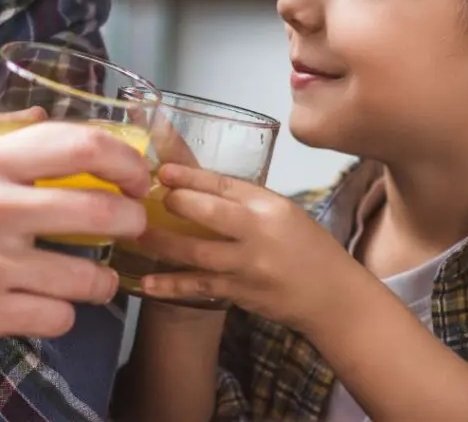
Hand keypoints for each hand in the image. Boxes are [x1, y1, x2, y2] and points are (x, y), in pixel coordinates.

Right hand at [0, 112, 150, 356]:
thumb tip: (42, 110)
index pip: (79, 144)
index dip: (124, 158)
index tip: (138, 174)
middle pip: (98, 209)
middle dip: (132, 220)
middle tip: (134, 225)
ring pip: (87, 275)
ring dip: (104, 278)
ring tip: (97, 277)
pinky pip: (57, 317)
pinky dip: (62, 314)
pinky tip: (48, 306)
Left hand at [138, 163, 352, 327]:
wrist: (332, 296)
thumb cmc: (306, 245)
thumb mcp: (282, 210)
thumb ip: (244, 199)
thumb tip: (197, 185)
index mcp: (270, 207)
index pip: (225, 185)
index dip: (190, 176)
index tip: (163, 170)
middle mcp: (258, 235)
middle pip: (210, 214)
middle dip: (177, 204)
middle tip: (148, 198)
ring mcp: (247, 268)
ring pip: (197, 253)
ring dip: (162, 242)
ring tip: (135, 232)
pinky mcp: (239, 294)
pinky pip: (198, 287)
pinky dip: (171, 285)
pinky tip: (145, 282)